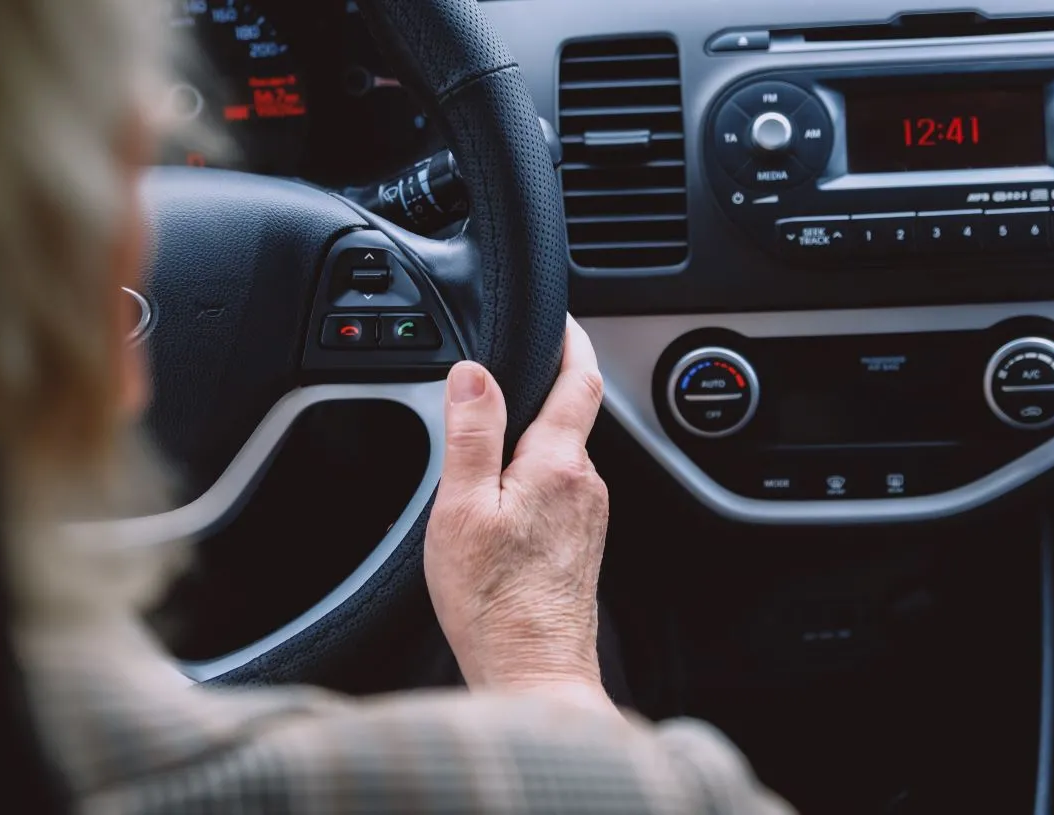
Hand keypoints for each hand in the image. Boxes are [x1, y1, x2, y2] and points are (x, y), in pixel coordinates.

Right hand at [425, 317, 609, 696]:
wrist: (534, 675)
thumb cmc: (495, 602)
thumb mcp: (463, 508)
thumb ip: (472, 434)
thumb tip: (473, 373)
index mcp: (558, 465)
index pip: (579, 380)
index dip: (571, 341)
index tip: (560, 319)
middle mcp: (587, 485)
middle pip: (572, 416)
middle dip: (546, 388)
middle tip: (510, 370)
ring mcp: (590, 517)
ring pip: (563, 456)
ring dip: (537, 436)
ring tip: (493, 437)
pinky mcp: (582, 544)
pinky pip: (561, 490)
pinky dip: (536, 476)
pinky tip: (505, 500)